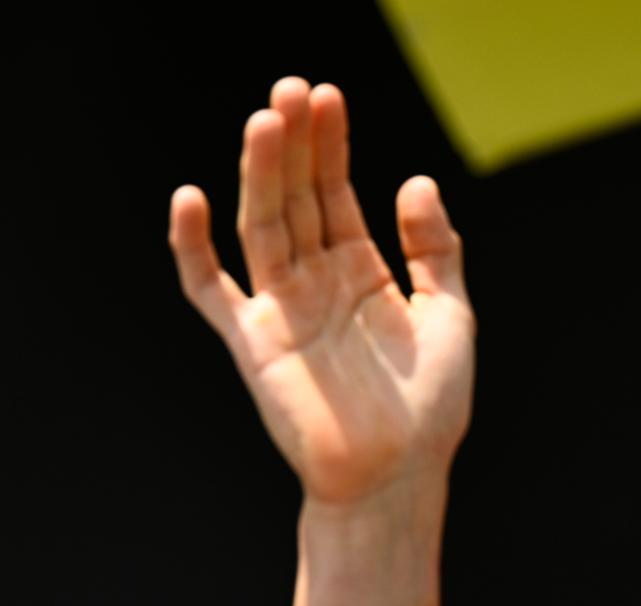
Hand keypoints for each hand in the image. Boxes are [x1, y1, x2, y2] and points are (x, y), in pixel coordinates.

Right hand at [169, 78, 475, 507]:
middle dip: (293, 146)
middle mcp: (315, 284)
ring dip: (260, 175)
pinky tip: (188, 199)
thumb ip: (435, 249)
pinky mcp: (253, 346)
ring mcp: (281, 311)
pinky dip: (192, 249)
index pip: (334, 193)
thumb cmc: (429, 411)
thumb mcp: (451, 317)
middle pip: (295, 199)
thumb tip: (414, 180)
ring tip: (266, 120)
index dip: (330, 145)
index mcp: (360, 273)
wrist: (397, 480)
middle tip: (290, 89)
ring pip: (261, 228)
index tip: (326, 97)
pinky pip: (210, 292)